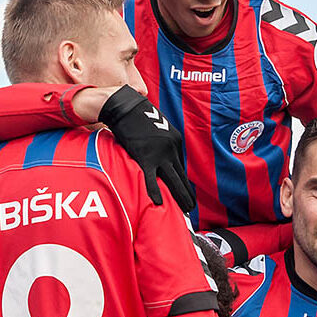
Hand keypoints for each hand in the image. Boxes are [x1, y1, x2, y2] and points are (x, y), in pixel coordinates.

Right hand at [98, 85, 194, 211]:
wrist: (125, 107)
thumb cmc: (138, 116)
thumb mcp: (157, 127)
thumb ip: (161, 142)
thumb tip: (160, 156)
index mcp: (175, 140)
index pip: (181, 166)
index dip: (183, 181)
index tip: (186, 192)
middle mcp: (171, 147)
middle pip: (181, 176)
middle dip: (187, 193)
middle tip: (191, 207)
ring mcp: (159, 153)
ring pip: (172, 180)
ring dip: (180, 196)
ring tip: (185, 210)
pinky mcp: (145, 156)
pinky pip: (151, 178)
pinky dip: (155, 191)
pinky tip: (159, 203)